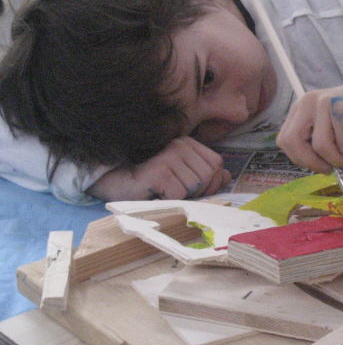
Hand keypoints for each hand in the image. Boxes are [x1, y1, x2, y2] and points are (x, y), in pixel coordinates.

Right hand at [86, 137, 230, 200]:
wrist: (114, 184)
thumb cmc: (150, 183)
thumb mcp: (180, 177)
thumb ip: (204, 174)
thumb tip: (227, 176)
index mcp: (187, 144)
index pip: (217, 164)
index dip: (211, 182)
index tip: (193, 190)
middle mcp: (179, 145)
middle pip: (209, 176)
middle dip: (198, 192)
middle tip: (177, 194)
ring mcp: (168, 156)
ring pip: (195, 186)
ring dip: (182, 197)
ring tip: (164, 193)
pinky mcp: (158, 171)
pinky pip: (180, 194)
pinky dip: (170, 201)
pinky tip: (156, 195)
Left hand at [277, 78, 342, 172]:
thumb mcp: (334, 129)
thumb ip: (319, 144)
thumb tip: (316, 168)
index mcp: (303, 107)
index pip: (285, 140)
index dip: (300, 159)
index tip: (319, 165)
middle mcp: (310, 102)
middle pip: (294, 143)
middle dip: (314, 164)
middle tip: (332, 170)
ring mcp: (326, 104)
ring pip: (322, 148)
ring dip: (341, 161)